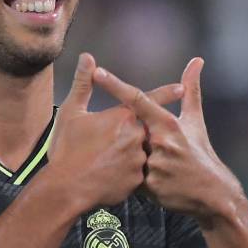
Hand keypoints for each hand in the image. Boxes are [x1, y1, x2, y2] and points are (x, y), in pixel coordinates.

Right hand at [45, 53, 182, 209]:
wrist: (66, 189)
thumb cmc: (66, 149)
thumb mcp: (71, 113)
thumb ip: (83, 84)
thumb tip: (87, 58)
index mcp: (124, 118)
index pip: (148, 100)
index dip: (165, 94)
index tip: (181, 89)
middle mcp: (137, 137)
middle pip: (145, 129)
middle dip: (136, 133)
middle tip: (115, 140)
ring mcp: (139, 161)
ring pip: (141, 152)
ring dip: (131, 154)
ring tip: (106, 161)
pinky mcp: (137, 182)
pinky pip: (136, 173)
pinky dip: (126, 172)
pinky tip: (108, 176)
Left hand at [94, 57, 244, 227]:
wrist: (210, 192)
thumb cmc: (200, 151)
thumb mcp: (195, 120)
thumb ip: (191, 89)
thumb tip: (197, 60)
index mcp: (168, 123)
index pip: (137, 99)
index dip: (115, 85)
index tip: (96, 72)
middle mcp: (160, 141)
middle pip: (128, 131)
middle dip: (125, 139)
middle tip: (140, 148)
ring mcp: (155, 164)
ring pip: (127, 155)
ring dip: (130, 159)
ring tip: (149, 167)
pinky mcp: (149, 185)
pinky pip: (128, 176)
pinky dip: (130, 176)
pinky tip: (144, 179)